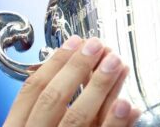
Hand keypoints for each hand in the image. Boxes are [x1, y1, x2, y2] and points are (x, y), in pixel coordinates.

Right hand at [4, 35, 141, 126]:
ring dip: (99, 87)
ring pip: (77, 118)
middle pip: (52, 100)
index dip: (53, 63)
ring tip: (116, 62)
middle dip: (76, 68)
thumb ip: (51, 106)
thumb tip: (78, 67)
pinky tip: (128, 104)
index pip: (31, 91)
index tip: (74, 41)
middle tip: (97, 45)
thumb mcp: (36, 126)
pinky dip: (115, 122)